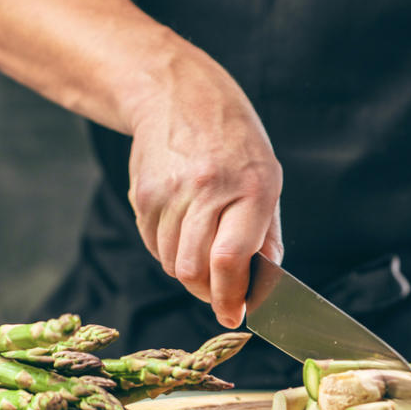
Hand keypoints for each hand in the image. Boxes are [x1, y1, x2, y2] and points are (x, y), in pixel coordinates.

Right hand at [126, 38, 282, 327]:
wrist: (178, 94)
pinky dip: (168, 249)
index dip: (229, 297)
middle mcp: (209, 189)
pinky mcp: (143, 194)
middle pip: (195, 269)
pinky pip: (153, 245)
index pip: (230, 259)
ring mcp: (171, 191)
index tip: (232, 315)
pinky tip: (182, 223)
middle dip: (208, 291)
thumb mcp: (267, 179)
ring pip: (172, 264)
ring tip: (201, 241)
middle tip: (218, 290)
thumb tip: (261, 288)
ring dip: (188, 268)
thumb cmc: (234, 143)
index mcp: (252, 187)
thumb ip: (266, 237)